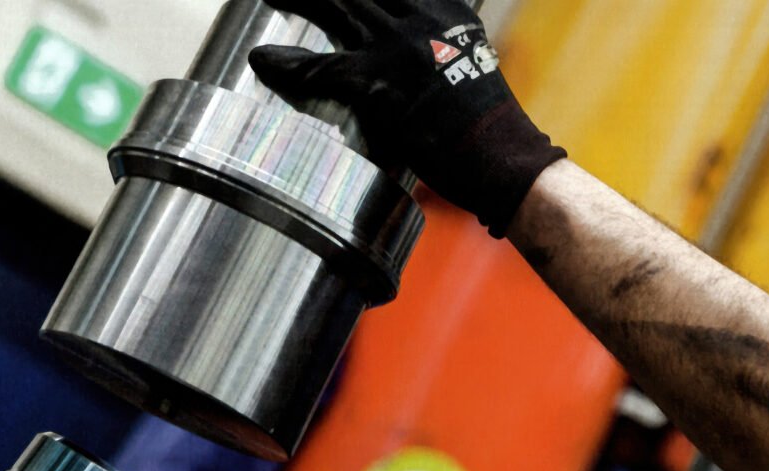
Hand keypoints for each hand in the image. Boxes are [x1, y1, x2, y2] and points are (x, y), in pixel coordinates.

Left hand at [249, 0, 565, 236]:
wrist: (504, 159)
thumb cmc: (489, 125)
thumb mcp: (468, 61)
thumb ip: (438, 43)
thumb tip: (417, 54)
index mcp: (446, 7)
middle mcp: (422, 17)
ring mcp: (398, 48)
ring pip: (334, 8)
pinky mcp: (379, 84)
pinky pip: (321, 68)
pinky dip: (288, 65)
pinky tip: (264, 59)